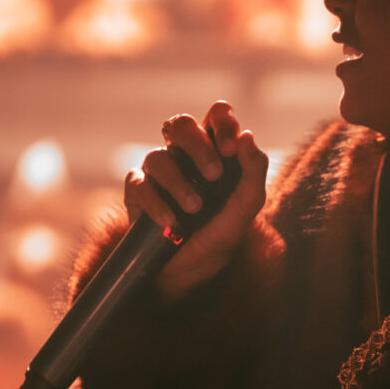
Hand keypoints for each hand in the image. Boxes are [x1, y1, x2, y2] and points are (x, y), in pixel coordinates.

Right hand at [123, 101, 268, 298]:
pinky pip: (139, 184)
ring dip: (179, 182)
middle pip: (180, 124)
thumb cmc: (218, 234)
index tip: (231, 148)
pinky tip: (171, 221)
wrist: (189, 272)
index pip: (215, 116)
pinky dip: (156, 203)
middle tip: (215, 174)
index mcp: (213, 150)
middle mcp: (183, 154)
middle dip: (199, 146)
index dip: (221, 121)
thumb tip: (247, 138)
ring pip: (158, 156)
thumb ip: (253, 173)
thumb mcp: (245, 209)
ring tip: (195, 208)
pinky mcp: (136, 191)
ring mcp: (157, 171)